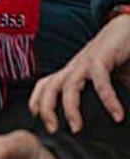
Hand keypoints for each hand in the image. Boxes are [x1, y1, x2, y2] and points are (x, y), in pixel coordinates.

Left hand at [30, 13, 129, 133]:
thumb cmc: (116, 55)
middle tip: (53, 129)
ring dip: (70, 108)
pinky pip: (99, 79)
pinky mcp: (101, 57)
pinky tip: (117, 115)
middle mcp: (74, 66)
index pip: (47, 85)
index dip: (38, 101)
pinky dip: (108, 98)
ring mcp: (86, 61)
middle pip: (49, 86)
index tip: (38, 120)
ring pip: (68, 85)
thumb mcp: (105, 78)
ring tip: (77, 128)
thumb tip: (108, 118)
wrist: (126, 28)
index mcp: (73, 71)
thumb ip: (101, 95)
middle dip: (46, 108)